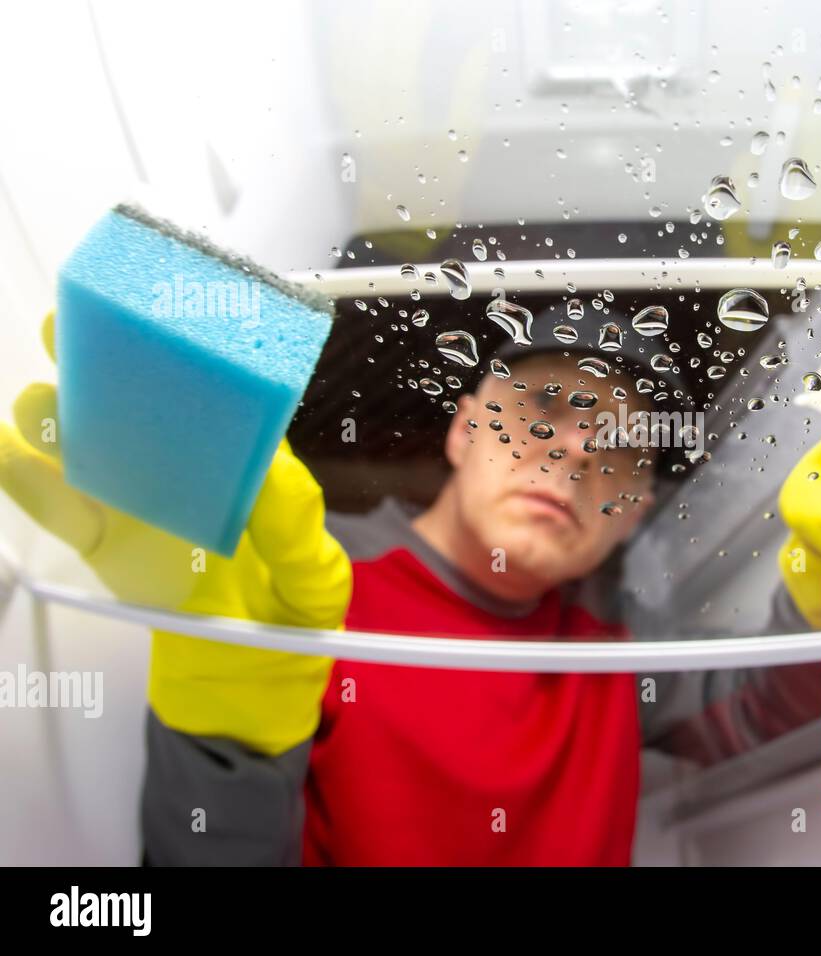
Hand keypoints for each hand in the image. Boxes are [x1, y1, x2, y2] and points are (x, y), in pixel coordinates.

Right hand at [0, 313, 351, 752]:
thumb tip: (271, 467)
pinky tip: (8, 453)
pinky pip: (60, 508)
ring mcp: (140, 509)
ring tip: (42, 399)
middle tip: (73, 331)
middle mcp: (190, 478)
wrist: (246, 697)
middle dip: (107, 368)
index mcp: (246, 474)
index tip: (161, 325)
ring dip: (60, 417)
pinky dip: (27, 480)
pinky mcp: (104, 547)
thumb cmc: (295, 627)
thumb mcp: (315, 580)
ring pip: (89, 448)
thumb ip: (294, 530)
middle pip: (142, 412)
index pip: (217, 407)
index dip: (189, 364)